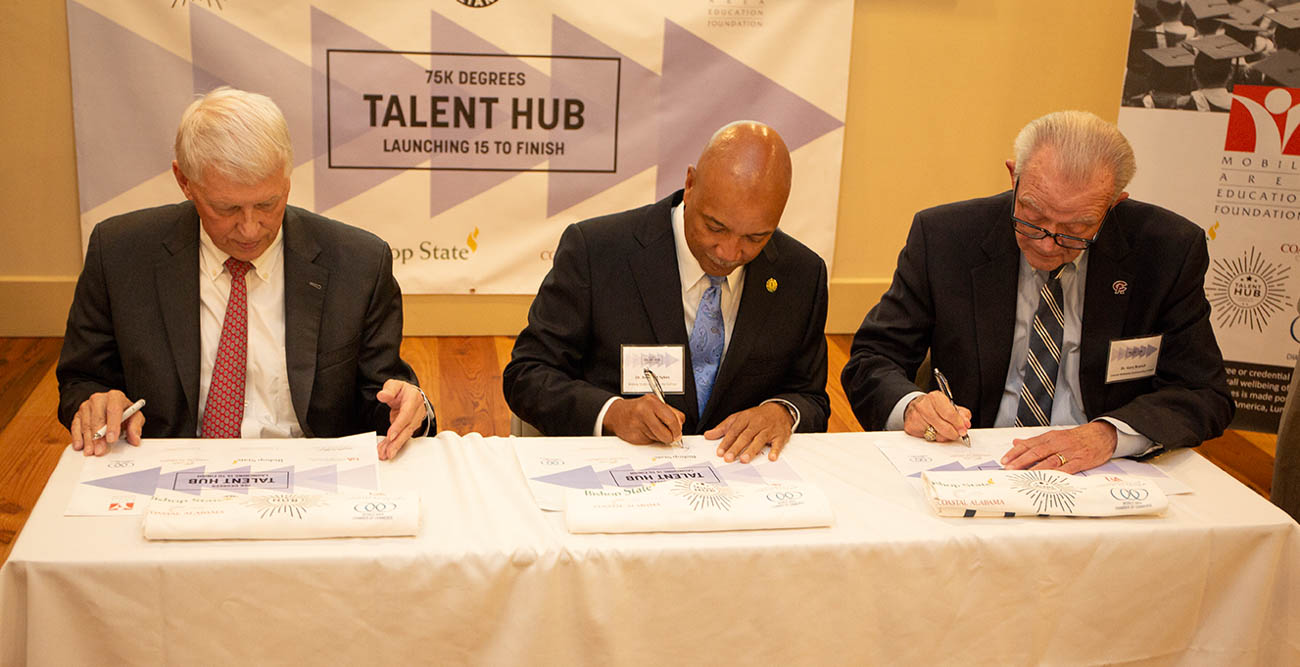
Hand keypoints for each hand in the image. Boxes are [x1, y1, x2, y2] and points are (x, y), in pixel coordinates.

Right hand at [70, 390, 143, 455]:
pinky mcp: (78, 414)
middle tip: (100, 450)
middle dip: (98, 437)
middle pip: (97, 418)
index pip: (113, 410)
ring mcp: (86, 406)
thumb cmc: (124, 412)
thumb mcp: (135, 417)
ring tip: (91, 452)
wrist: (110, 408)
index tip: (112, 439)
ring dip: (88, 440)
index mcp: (115, 397)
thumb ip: (135, 427)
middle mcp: (99, 399)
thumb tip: (135, 439)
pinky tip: (79, 446)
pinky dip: (77, 437)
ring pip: (86, 424)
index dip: (112, 426)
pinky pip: (75, 426)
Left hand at [376, 379, 427, 460]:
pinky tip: (388, 452)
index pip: (407, 414)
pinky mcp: (410, 428)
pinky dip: (395, 445)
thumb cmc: (402, 391)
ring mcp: (415, 421)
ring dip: (396, 446)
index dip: (399, 425)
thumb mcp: (394, 385)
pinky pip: (403, 437)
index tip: (391, 435)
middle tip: (388, 452)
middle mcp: (417, 412)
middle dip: (398, 441)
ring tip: (386, 454)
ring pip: (406, 435)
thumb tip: (382, 395)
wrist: (411, 395)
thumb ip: (389, 390)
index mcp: (414, 399)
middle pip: (408, 429)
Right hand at [602, 395, 684, 444]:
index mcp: (652, 402)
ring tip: (654, 430)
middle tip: (671, 436)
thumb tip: (680, 426)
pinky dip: (651, 439)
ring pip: (660, 439)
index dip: (677, 429)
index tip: (678, 432)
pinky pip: (651, 442)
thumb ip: (670, 413)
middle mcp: (644, 412)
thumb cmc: (638, 409)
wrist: (616, 414)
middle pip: (667, 432)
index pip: (672, 419)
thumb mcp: (655, 404)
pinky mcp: (635, 436)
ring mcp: (638, 425)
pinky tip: (646, 432)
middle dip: (671, 437)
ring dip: (661, 438)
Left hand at [705, 402, 794, 462]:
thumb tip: (708, 435)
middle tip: (729, 458)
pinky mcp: (780, 435)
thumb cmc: (756, 416)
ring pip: (759, 439)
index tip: (720, 452)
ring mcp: (769, 429)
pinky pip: (778, 443)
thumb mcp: (738, 418)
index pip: (734, 431)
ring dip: (752, 450)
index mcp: (745, 418)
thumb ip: (723, 428)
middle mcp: (757, 423)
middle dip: (736, 447)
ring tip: (744, 459)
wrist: (779, 410)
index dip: (726, 442)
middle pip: (745, 436)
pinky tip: (771, 457)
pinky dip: (775, 450)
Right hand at [903, 391, 970, 442]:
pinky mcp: (910, 426)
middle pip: (943, 426)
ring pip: (935, 434)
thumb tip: (966, 423)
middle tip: (957, 434)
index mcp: (935, 397)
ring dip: (943, 436)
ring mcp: (915, 416)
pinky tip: (932, 431)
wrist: (914, 406)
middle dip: (953, 433)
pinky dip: (932, 437)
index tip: (963, 430)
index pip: (950, 413)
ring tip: (943, 431)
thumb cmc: (934, 407)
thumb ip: (961, 414)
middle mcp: (923, 405)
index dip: (958, 424)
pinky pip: (926, 438)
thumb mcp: (949, 406)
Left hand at [1000, 422, 1117, 472]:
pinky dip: (1057, 474)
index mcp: (1050, 437)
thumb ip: (1035, 441)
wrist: (1102, 434)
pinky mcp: (1081, 461)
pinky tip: (1048, 479)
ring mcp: (1069, 452)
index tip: (1004, 460)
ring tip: (1023, 475)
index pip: (1029, 444)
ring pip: (1049, 460)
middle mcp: (1058, 443)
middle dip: (1021, 461)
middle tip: (1009, 468)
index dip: (1015, 452)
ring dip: (1035, 468)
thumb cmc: (1076, 437)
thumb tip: (1016, 442)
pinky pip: (1067, 468)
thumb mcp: (1054, 436)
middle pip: (1036, 452)